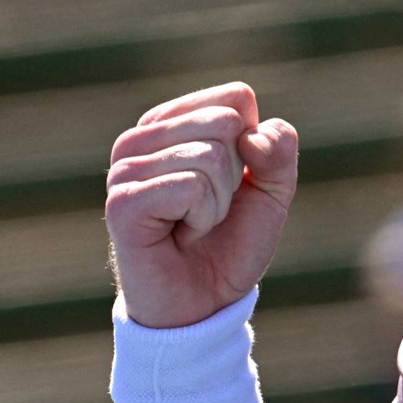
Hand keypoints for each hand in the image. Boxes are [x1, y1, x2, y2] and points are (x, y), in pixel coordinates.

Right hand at [106, 83, 299, 328]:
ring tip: (192, 224)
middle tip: (208, 209)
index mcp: (171, 121)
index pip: (236, 97)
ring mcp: (125, 168)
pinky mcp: (122, 202)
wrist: (204, 305)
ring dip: (218, 202)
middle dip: (235, 176)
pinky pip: (191, 186)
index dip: (252, 146)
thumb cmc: (232, 242)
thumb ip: (280, 149)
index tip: (231, 184)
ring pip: (210, 155)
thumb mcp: (273, 190)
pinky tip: (178, 235)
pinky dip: (202, 217)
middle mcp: (140, 136)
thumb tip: (253, 136)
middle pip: (225, 122)